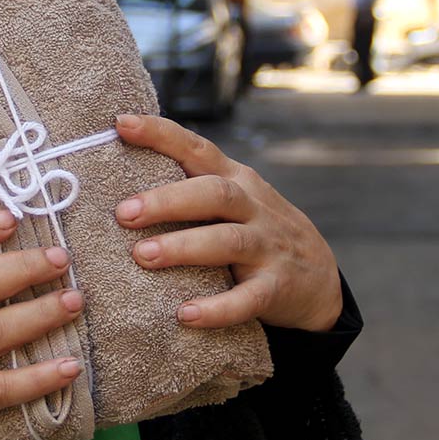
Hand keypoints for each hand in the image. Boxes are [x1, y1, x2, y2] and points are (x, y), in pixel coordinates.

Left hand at [112, 113, 343, 332]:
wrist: (319, 278)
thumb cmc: (257, 233)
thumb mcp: (235, 201)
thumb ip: (191, 188)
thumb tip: (118, 183)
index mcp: (237, 181)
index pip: (198, 150)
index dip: (161, 135)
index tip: (121, 124)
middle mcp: (253, 207)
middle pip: (213, 193)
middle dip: (166, 201)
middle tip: (123, 213)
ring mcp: (267, 247)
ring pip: (227, 241)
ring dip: (183, 247)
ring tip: (142, 256)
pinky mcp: (276, 288)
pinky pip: (247, 298)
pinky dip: (217, 309)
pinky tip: (185, 315)